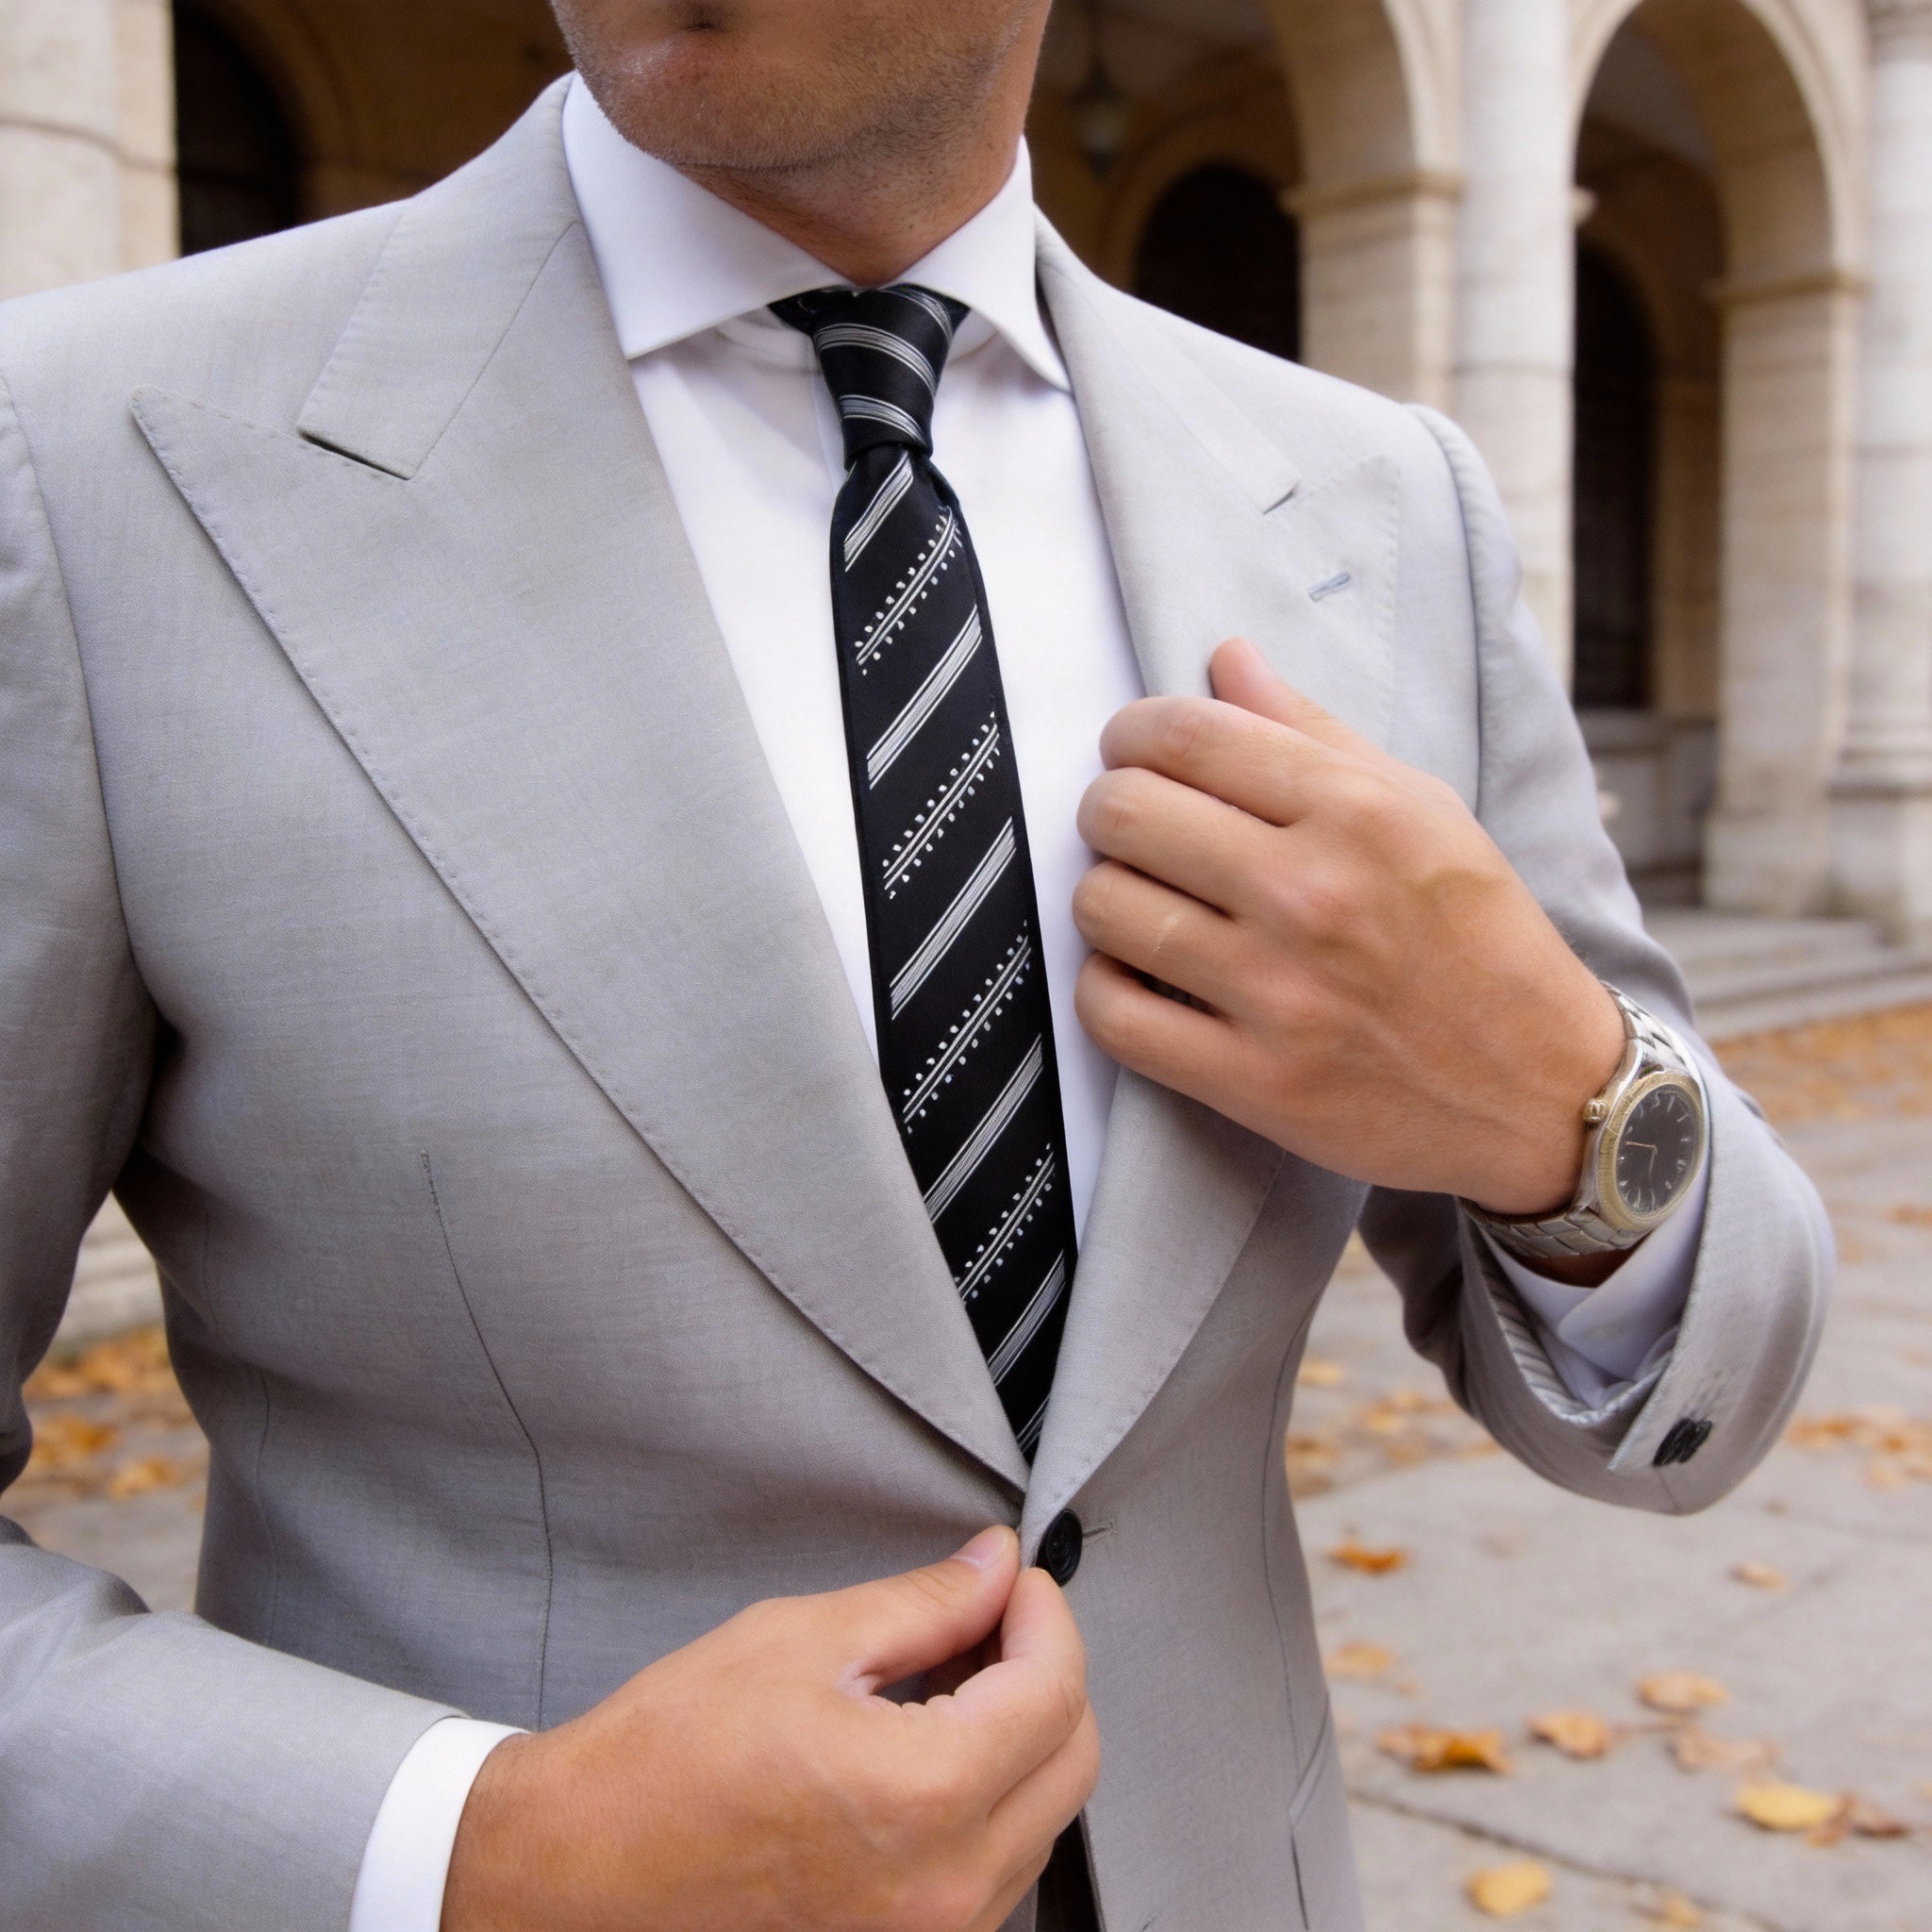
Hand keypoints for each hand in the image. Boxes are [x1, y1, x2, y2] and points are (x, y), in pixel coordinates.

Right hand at [441, 1526, 1098, 1931]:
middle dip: (1046, 1671)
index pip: (1054, 1690)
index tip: (1017, 1578)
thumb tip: (995, 1567)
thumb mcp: (802, 1640)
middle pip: (1072, 1761)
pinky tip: (925, 1748)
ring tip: (946, 1679)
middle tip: (990, 1617)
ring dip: (1018, 1737)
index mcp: (925, 1799)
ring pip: (1040, 1820)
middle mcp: (947, 1891)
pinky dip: (985, 1800)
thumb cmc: (666, 1760)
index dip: (1044, 1613)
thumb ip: (924, 1604)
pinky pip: (993, 1870)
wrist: (575, 1873)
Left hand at [1072, 637, 1624, 1223]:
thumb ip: (1314, 732)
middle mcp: (1313, 894)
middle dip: (1109, 809)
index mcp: (1357, 811)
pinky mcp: (1254, 1081)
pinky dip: (1102, 989)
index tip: (1132, 750)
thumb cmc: (1481, 938)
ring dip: (1104, 897)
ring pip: (1104, 908)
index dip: (1132, 733)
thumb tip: (1226, 659)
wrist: (1542, 1089)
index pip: (1185, 734)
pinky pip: (1113, 1014)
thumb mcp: (1423, 810)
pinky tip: (1136, 975)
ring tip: (1140, 901)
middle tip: (1131, 827)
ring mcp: (1280, 993)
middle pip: (1124, 813)